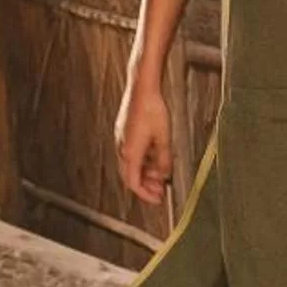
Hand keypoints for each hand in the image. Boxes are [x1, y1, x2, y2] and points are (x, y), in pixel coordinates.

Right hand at [116, 82, 173, 206]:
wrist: (142, 87)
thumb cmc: (152, 109)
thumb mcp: (164, 138)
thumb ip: (164, 160)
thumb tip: (164, 175)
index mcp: (130, 152)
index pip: (134, 183)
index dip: (145, 195)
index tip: (157, 199)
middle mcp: (122, 148)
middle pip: (131, 175)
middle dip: (146, 185)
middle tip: (161, 190)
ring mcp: (122, 139)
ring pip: (131, 164)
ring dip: (145, 172)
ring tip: (161, 173)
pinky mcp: (124, 131)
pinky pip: (132, 153)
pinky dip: (143, 160)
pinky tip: (154, 157)